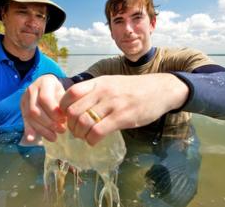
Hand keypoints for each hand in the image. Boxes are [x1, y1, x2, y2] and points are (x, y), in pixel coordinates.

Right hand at [21, 74, 66, 143]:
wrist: (50, 86)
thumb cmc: (60, 92)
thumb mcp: (64, 94)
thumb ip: (63, 105)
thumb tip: (64, 121)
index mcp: (45, 82)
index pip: (45, 99)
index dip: (53, 112)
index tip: (63, 120)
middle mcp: (32, 88)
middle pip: (35, 110)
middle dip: (49, 123)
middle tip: (61, 130)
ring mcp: (25, 98)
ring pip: (30, 117)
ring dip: (42, 130)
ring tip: (54, 137)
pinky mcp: (22, 107)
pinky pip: (24, 120)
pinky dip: (28, 131)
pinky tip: (32, 139)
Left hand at [60, 73, 188, 145]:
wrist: (160, 89)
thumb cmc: (134, 88)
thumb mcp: (111, 83)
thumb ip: (95, 92)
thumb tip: (75, 106)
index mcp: (99, 82)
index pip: (71, 93)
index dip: (63, 108)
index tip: (67, 117)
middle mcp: (103, 92)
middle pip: (73, 111)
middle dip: (71, 125)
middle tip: (76, 131)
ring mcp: (113, 104)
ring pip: (84, 122)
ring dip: (80, 134)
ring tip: (85, 136)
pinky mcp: (123, 118)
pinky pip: (98, 131)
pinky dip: (91, 140)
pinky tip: (94, 141)